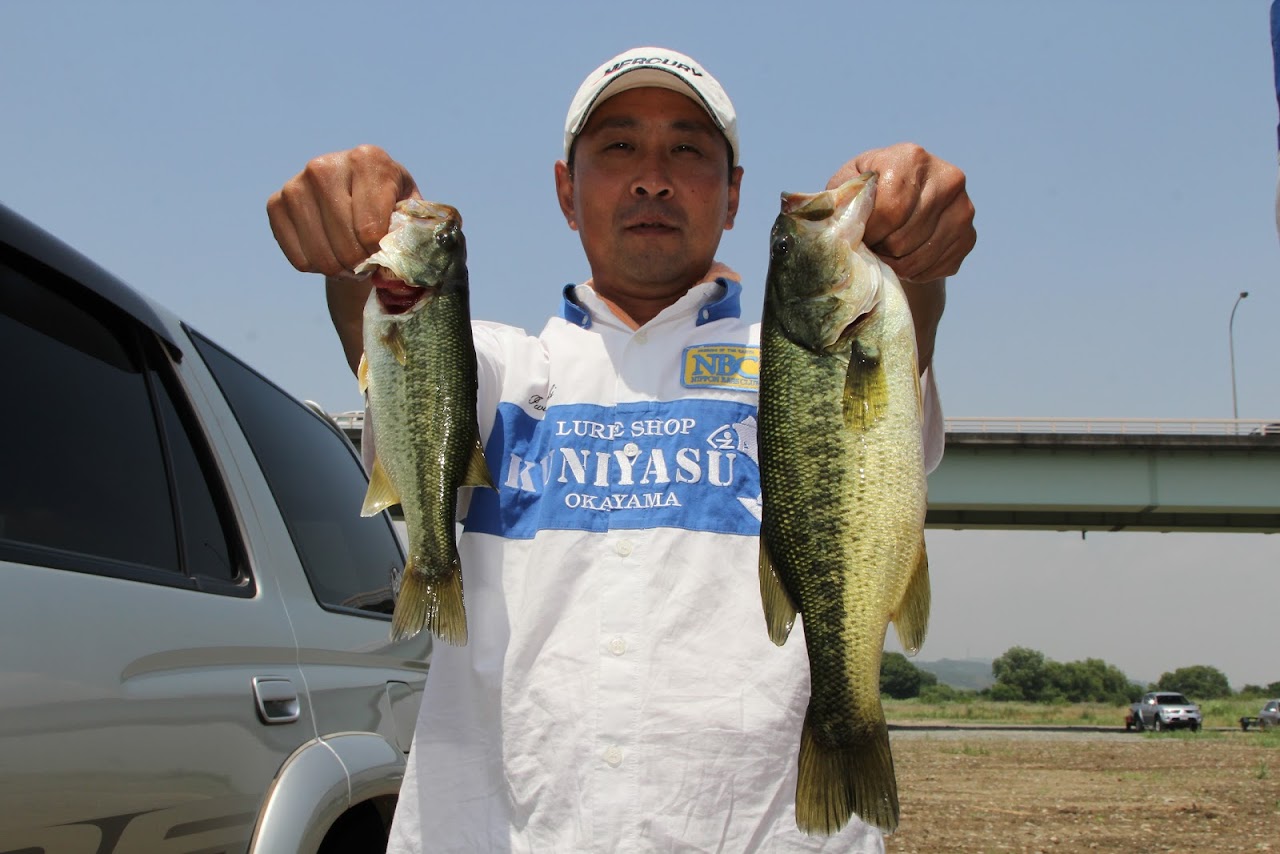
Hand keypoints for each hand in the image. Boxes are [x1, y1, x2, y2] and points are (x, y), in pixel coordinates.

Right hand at [267, 144, 419, 276]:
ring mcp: (296, 184)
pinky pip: (299, 259)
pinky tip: (330, 252)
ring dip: (340, 271)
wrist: (359, 193)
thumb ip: (408, 233)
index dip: (380, 255)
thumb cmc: (392, 205)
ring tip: (352, 262)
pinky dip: (318, 268)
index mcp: (367, 160)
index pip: (371, 231)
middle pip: (345, 246)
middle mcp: (325, 166)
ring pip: (320, 257)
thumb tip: (394, 264)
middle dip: (361, 266)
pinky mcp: (275, 204)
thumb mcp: (410, 212)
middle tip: (368, 264)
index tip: (385, 253)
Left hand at [827, 143, 975, 283]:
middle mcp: (947, 179)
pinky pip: (935, 268)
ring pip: (919, 258)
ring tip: (884, 252)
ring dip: (894, 263)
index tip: (859, 236)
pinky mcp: (970, 236)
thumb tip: (845, 218)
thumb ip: (845, 197)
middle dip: (880, 249)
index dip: (869, 232)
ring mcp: (964, 208)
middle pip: (904, 238)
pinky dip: (914, 272)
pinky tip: (904, 257)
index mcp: (912, 158)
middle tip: (871, 245)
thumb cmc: (869, 191)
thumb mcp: (850, 183)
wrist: (906, 200)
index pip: (890, 210)